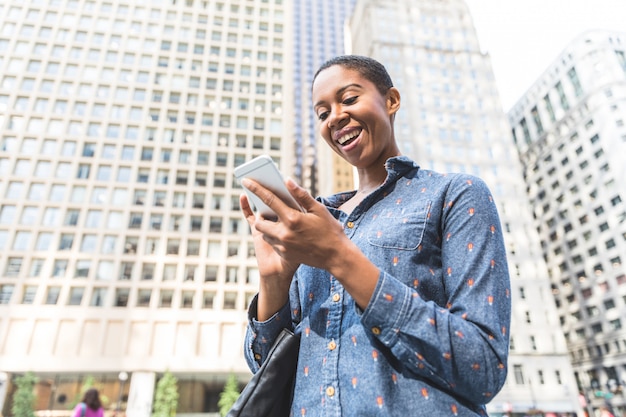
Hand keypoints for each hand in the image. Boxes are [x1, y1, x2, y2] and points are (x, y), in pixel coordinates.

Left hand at [242, 178, 379, 312]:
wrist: (336, 256)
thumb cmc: (330, 230)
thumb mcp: (319, 209)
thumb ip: (301, 195)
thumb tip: (287, 181)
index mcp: (292, 218)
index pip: (269, 199)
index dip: (256, 188)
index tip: (246, 180)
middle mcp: (284, 233)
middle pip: (261, 221)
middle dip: (261, 215)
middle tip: (269, 210)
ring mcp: (283, 246)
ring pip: (265, 234)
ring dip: (268, 227)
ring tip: (280, 222)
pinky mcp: (285, 255)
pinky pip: (273, 244)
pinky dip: (276, 237)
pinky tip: (287, 234)